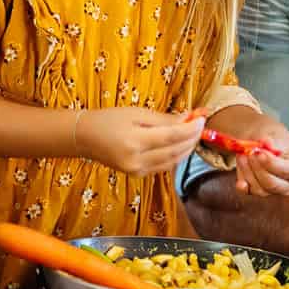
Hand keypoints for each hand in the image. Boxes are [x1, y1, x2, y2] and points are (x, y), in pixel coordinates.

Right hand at [76, 107, 205, 176]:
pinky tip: (181, 145)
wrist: (85, 137)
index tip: (202, 118)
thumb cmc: (109, 120)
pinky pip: (163, 166)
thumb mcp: (136, 113)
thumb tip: (189, 119)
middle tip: (201, 125)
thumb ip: (163, 119)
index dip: (191, 129)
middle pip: (174, 150)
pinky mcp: (137, 175)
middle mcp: (136, 160)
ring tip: (194, 134)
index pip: (172, 137)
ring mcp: (137, 170)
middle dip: (192, 138)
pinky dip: (176, 156)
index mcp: (134, 141)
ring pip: (172, 161)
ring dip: (187, 148)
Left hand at [203, 106, 288, 196]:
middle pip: (271, 184)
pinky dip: (241, 178)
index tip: (259, 152)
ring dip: (247, 170)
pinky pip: (247, 190)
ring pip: (258, 188)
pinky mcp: (258, 191)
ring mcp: (273, 191)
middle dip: (257, 168)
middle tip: (249, 152)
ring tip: (243, 153)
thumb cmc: (274, 137)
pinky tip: (240, 166)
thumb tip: (267, 143)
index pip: (287, 172)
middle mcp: (288, 185)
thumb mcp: (274, 133)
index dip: (272, 164)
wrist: (262, 141)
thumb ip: (271, 139)